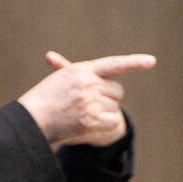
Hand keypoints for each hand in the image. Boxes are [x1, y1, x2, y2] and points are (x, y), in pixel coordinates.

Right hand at [17, 51, 154, 147]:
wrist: (31, 119)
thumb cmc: (43, 98)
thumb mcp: (57, 79)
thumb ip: (65, 68)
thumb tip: (51, 56)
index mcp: (80, 70)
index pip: (113, 64)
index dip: (134, 62)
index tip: (151, 61)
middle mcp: (87, 84)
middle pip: (117, 90)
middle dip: (108, 97)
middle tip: (88, 102)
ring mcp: (90, 102)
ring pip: (114, 107)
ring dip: (104, 111)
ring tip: (82, 113)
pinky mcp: (91, 120)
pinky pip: (113, 121)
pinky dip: (104, 125)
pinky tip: (88, 124)